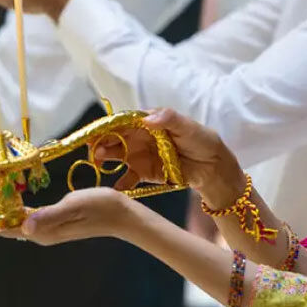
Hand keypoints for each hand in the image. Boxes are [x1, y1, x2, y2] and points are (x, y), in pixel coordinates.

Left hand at [1, 187, 135, 244]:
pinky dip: (18, 211)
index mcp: (44, 232)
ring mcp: (49, 230)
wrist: (122, 214)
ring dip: (4, 212)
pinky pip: (29, 218)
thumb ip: (48, 216)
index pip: (8, 229)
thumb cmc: (99, 207)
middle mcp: (42, 234)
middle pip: (10, 227)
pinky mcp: (55, 222)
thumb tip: (23, 226)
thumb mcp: (73, 206)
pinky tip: (12, 200)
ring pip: (18, 223)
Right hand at [92, 108, 246, 210]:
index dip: (107, 125)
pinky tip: (115, 188)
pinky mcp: (144, 172)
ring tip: (99, 163)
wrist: (212, 166)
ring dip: (105, 158)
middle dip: (101, 142)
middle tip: (94, 149)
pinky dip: (120, 183)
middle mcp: (139, 137)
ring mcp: (139, 155)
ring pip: (116, 155)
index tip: (95, 131)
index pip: (122, 121)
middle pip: (114, 138)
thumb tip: (148, 118)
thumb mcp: (188, 127)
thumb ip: (169, 119)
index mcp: (147, 122)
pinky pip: (127, 178)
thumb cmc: (201, 140)